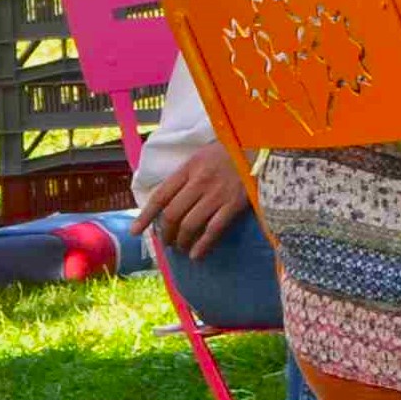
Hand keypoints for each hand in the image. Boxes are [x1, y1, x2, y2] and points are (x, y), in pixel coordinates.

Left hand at [143, 143, 253, 261]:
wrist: (264, 145)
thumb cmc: (232, 150)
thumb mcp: (204, 155)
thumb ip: (187, 175)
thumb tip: (167, 201)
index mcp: (190, 167)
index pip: (161, 195)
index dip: (146, 215)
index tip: (136, 231)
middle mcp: (200, 181)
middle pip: (172, 214)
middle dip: (165, 233)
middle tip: (166, 241)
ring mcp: (218, 194)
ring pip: (189, 225)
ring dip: (181, 241)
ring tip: (180, 247)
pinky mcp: (235, 204)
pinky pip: (213, 230)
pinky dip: (202, 245)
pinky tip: (196, 254)